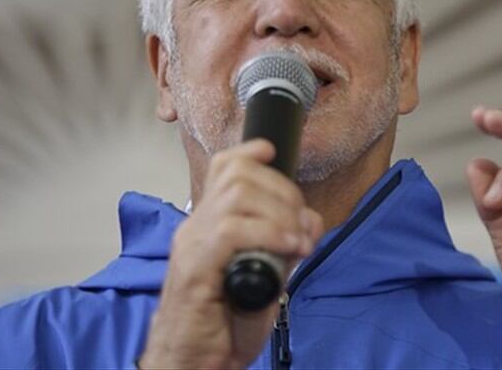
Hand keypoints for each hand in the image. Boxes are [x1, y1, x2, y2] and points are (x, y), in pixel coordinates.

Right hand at [139, 140, 323, 368]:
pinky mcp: (196, 270)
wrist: (192, 363)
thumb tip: (310, 221)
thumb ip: (283, 245)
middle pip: (238, 175)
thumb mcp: (264, 277)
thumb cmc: (222, 326)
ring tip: (297, 242)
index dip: (250, 153)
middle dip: (283, 192)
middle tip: (301, 227)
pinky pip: (232, 230)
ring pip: (237, 196)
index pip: (223, 169)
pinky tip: (288, 250)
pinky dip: (269, 234)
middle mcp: (196, 228)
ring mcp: (193, 246)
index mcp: (208, 225)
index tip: (273, 154)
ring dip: (280, 213)